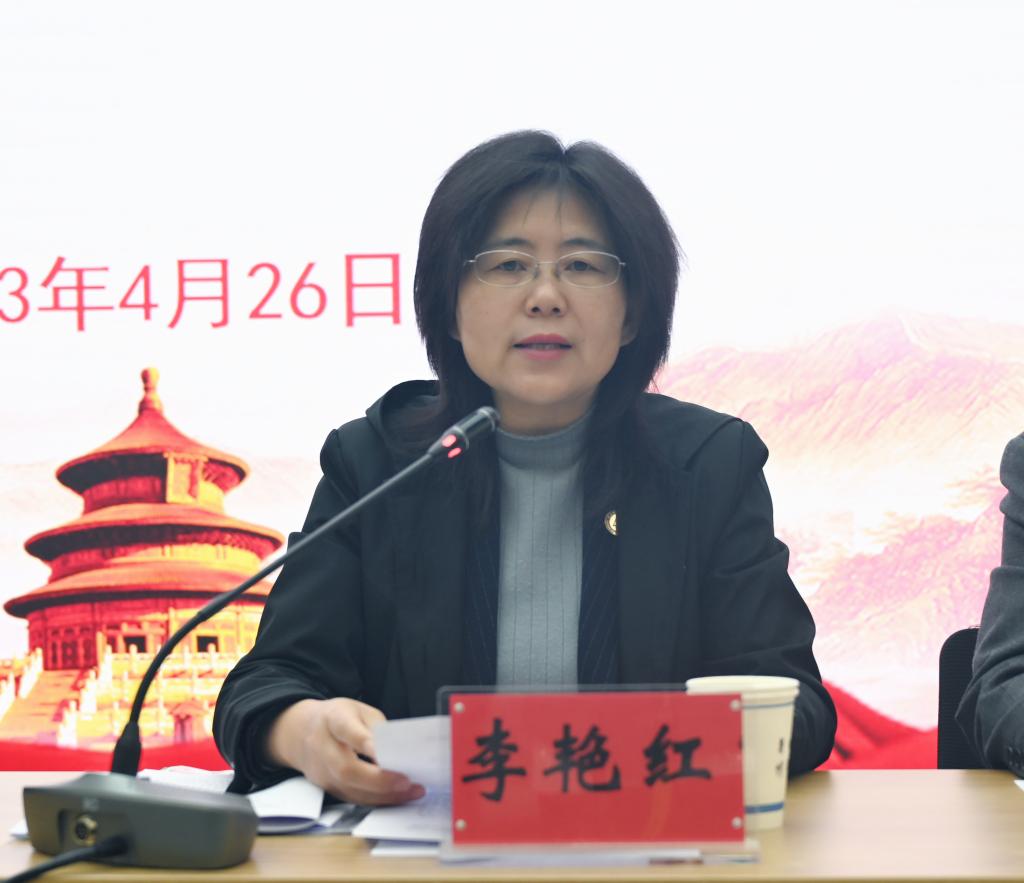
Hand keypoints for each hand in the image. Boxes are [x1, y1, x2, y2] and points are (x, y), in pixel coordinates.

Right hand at [266, 697, 424, 804]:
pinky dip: (376, 800)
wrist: (300, 732)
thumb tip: (401, 750)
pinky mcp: (325, 788)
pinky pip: (352, 798)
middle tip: (407, 781)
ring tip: (412, 792)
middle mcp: (322, 747)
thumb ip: (377, 728)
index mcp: (333, 719)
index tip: (387, 755)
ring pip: (350, 789)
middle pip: (347, 768)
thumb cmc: (338, 718)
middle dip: (379, 780)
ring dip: (383, 795)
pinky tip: (397, 797)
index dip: (366, 744)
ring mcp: (321, 771)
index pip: (348, 732)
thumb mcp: (359, 711)